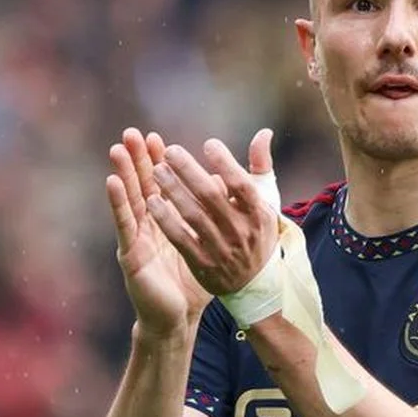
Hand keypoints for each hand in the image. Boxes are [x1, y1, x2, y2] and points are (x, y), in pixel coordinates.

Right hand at [105, 128, 212, 335]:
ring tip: (118, 149)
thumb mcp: (209, 242)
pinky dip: (118, 203)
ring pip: (130, 201)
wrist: (179, 318)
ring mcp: (137, 239)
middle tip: (131, 132)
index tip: (156, 137)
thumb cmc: (194, 281)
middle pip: (141, 186)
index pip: (160, 185)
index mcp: (166, 222)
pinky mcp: (132, 255)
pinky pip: (125, 225)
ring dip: (123, 173)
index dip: (157, 161)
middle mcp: (148, 227)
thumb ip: (217, 213)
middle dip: (137, 159)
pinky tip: (112, 182)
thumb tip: (225, 182)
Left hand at [147, 130, 278, 296]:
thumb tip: (263, 132)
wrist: (257, 284)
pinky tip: (151, 202)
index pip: (241, 184)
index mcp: (259, 212)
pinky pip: (180, 239)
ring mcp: (221, 249)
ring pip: (193, 216)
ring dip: (173, 191)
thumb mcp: (265, 199)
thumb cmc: (257, 230)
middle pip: (211, 196)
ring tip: (156, 170)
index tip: (208, 144)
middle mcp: (241, 231)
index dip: (225, 163)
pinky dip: (166, 220)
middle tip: (170, 151)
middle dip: (189, 171)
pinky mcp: (203, 264)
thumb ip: (261, 165)